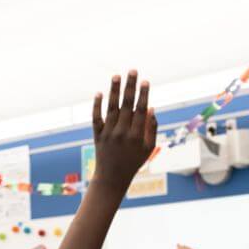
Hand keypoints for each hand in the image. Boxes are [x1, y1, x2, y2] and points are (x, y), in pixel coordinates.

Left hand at [92, 71, 156, 192]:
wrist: (112, 178)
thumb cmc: (134, 162)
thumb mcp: (148, 148)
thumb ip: (151, 128)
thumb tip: (150, 107)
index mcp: (137, 136)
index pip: (140, 110)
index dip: (143, 95)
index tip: (146, 81)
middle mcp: (122, 133)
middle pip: (127, 106)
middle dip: (130, 87)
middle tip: (132, 71)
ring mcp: (108, 134)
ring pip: (111, 109)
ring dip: (114, 91)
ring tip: (116, 76)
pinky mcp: (97, 136)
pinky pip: (96, 119)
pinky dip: (96, 106)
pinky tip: (99, 93)